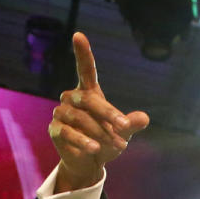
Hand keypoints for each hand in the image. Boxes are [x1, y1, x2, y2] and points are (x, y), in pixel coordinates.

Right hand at [49, 32, 148, 190]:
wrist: (89, 163)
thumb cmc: (106, 141)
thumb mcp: (121, 133)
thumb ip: (130, 124)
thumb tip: (145, 118)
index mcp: (88, 92)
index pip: (85, 70)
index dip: (82, 53)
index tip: (78, 35)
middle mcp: (71, 98)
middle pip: (87, 99)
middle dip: (107, 113)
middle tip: (125, 127)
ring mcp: (61, 113)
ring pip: (80, 118)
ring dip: (100, 132)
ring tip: (118, 145)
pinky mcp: (55, 130)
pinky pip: (67, 132)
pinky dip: (82, 141)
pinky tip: (94, 148)